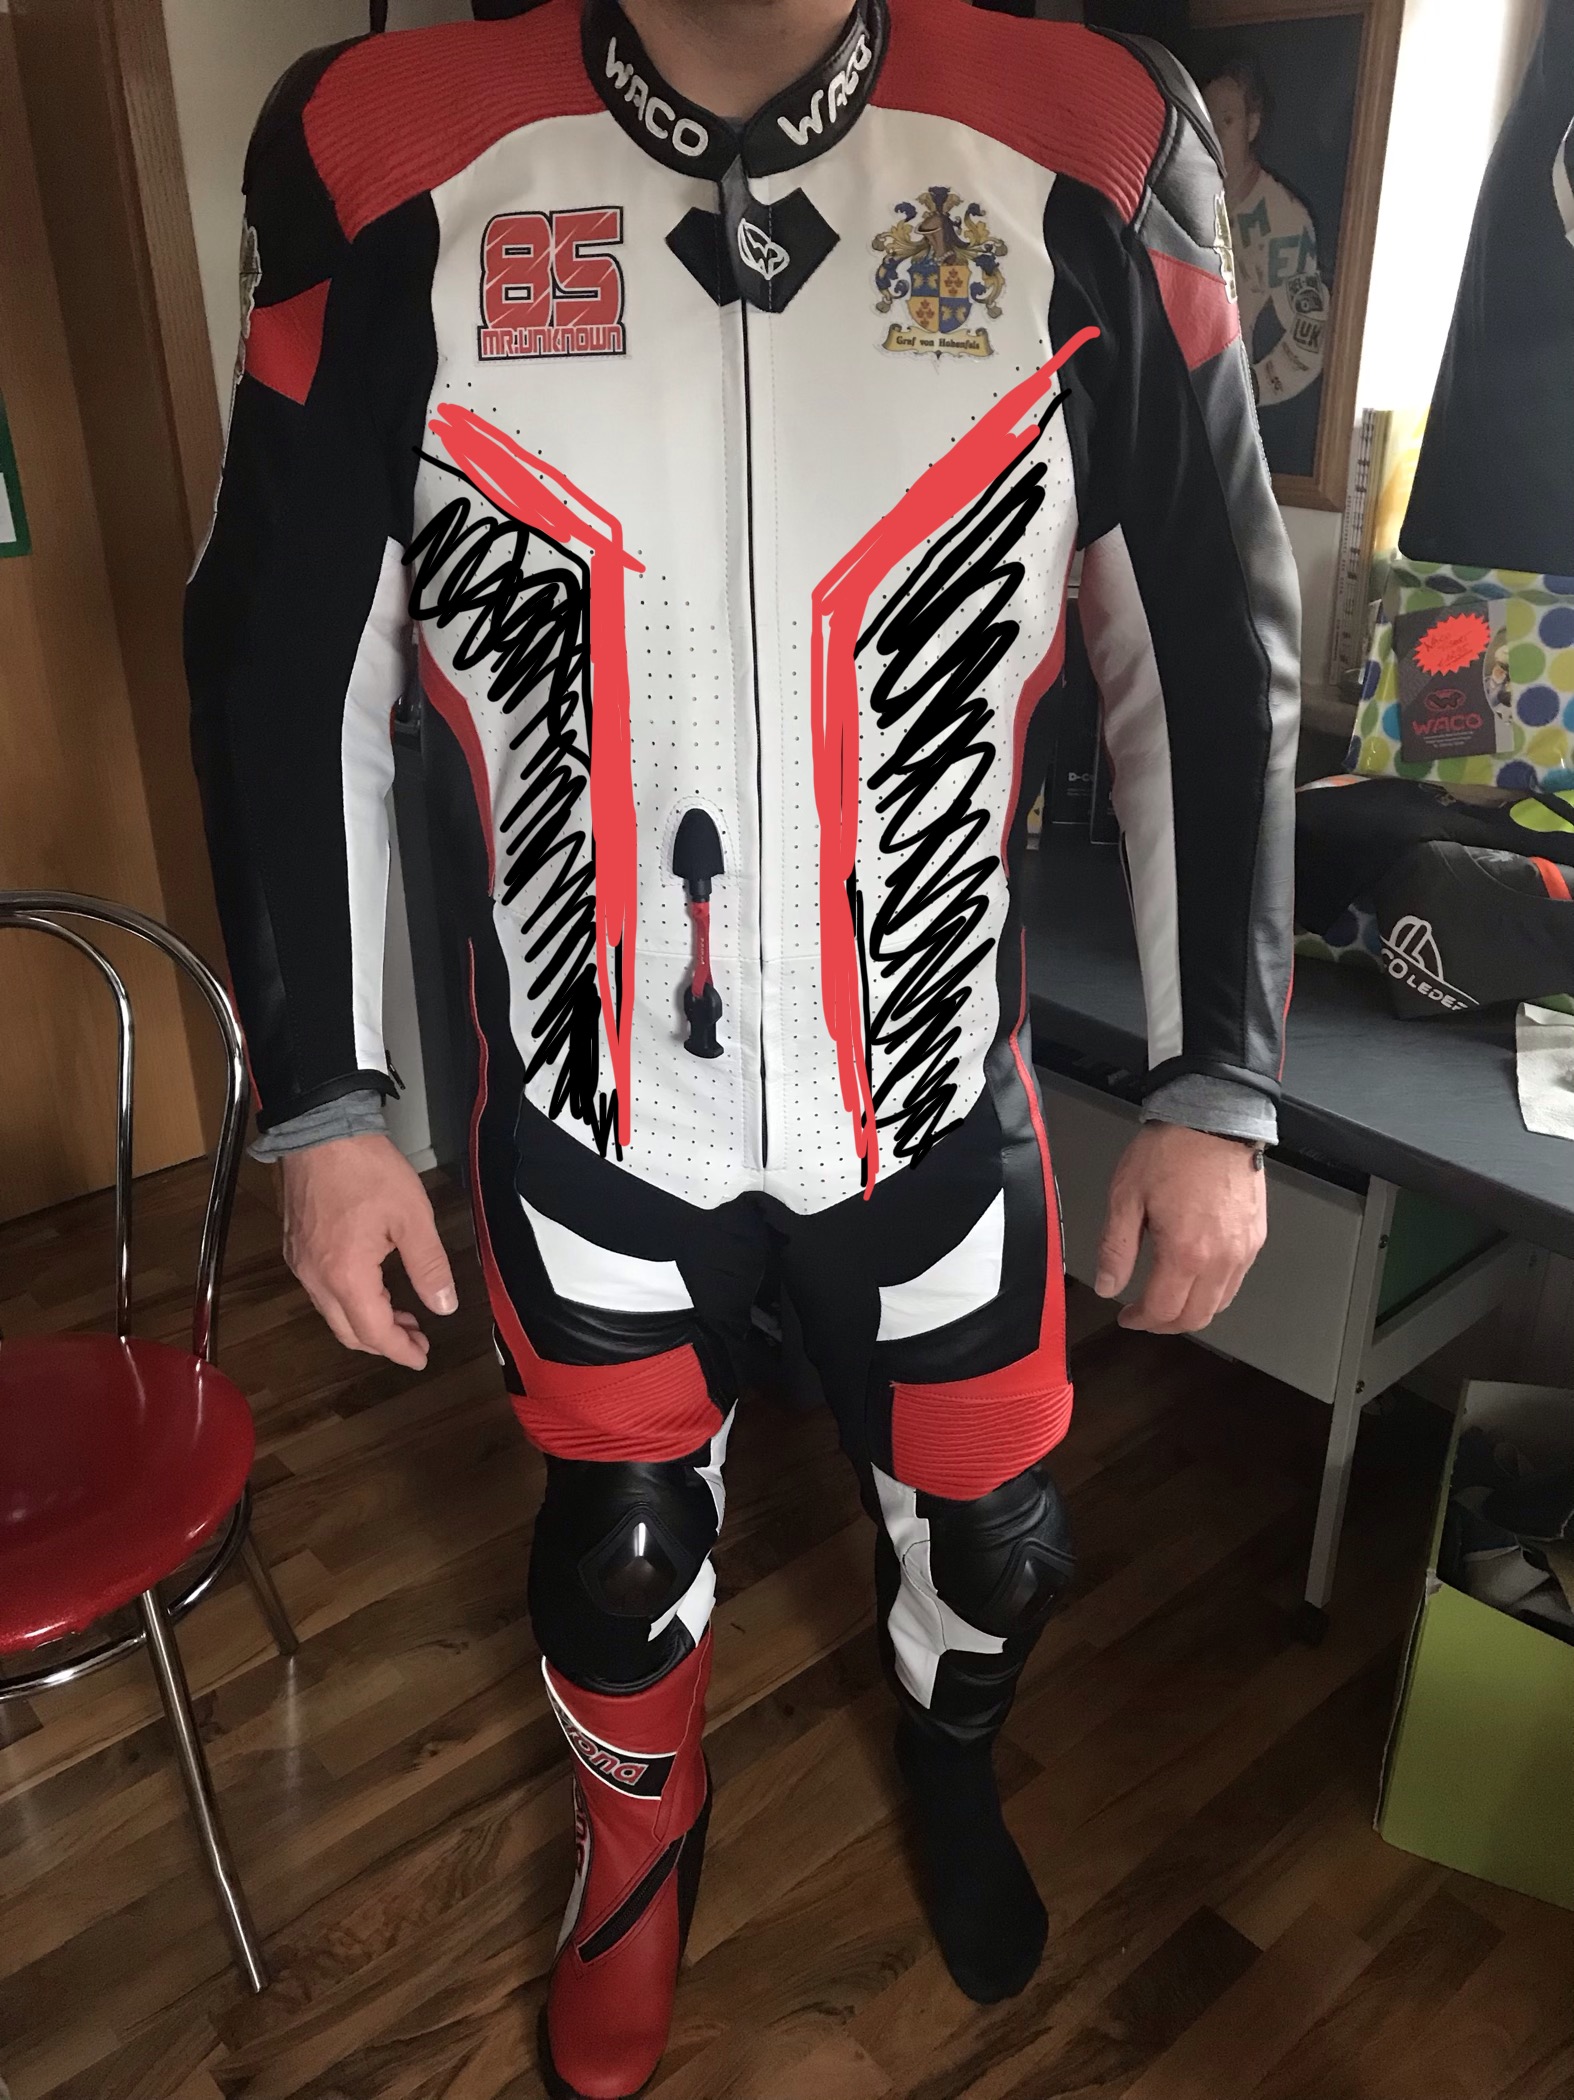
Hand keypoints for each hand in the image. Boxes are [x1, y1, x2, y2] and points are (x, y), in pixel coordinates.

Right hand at [280, 1134, 456, 1368]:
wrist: (319, 1129)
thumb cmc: (368, 1169)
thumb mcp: (412, 1217)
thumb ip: (429, 1266)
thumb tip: (444, 1306)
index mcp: (346, 1276)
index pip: (374, 1332)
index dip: (401, 1350)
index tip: (422, 1357)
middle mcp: (315, 1279)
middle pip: (348, 1331)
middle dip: (384, 1342)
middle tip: (417, 1339)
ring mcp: (300, 1264)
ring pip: (332, 1313)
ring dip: (366, 1321)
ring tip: (401, 1315)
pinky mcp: (294, 1247)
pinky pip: (321, 1291)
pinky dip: (349, 1301)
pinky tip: (372, 1287)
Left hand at [1093, 1123, 1265, 1334]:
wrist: (1214, 1117)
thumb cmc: (1172, 1149)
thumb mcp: (1126, 1197)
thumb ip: (1116, 1248)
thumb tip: (1108, 1285)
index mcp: (1186, 1252)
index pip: (1164, 1311)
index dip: (1141, 1320)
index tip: (1127, 1316)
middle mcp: (1221, 1258)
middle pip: (1196, 1317)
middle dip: (1166, 1324)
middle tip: (1145, 1315)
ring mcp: (1244, 1249)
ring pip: (1220, 1303)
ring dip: (1192, 1311)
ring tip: (1168, 1299)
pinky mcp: (1256, 1237)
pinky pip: (1236, 1280)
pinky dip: (1214, 1291)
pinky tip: (1194, 1276)